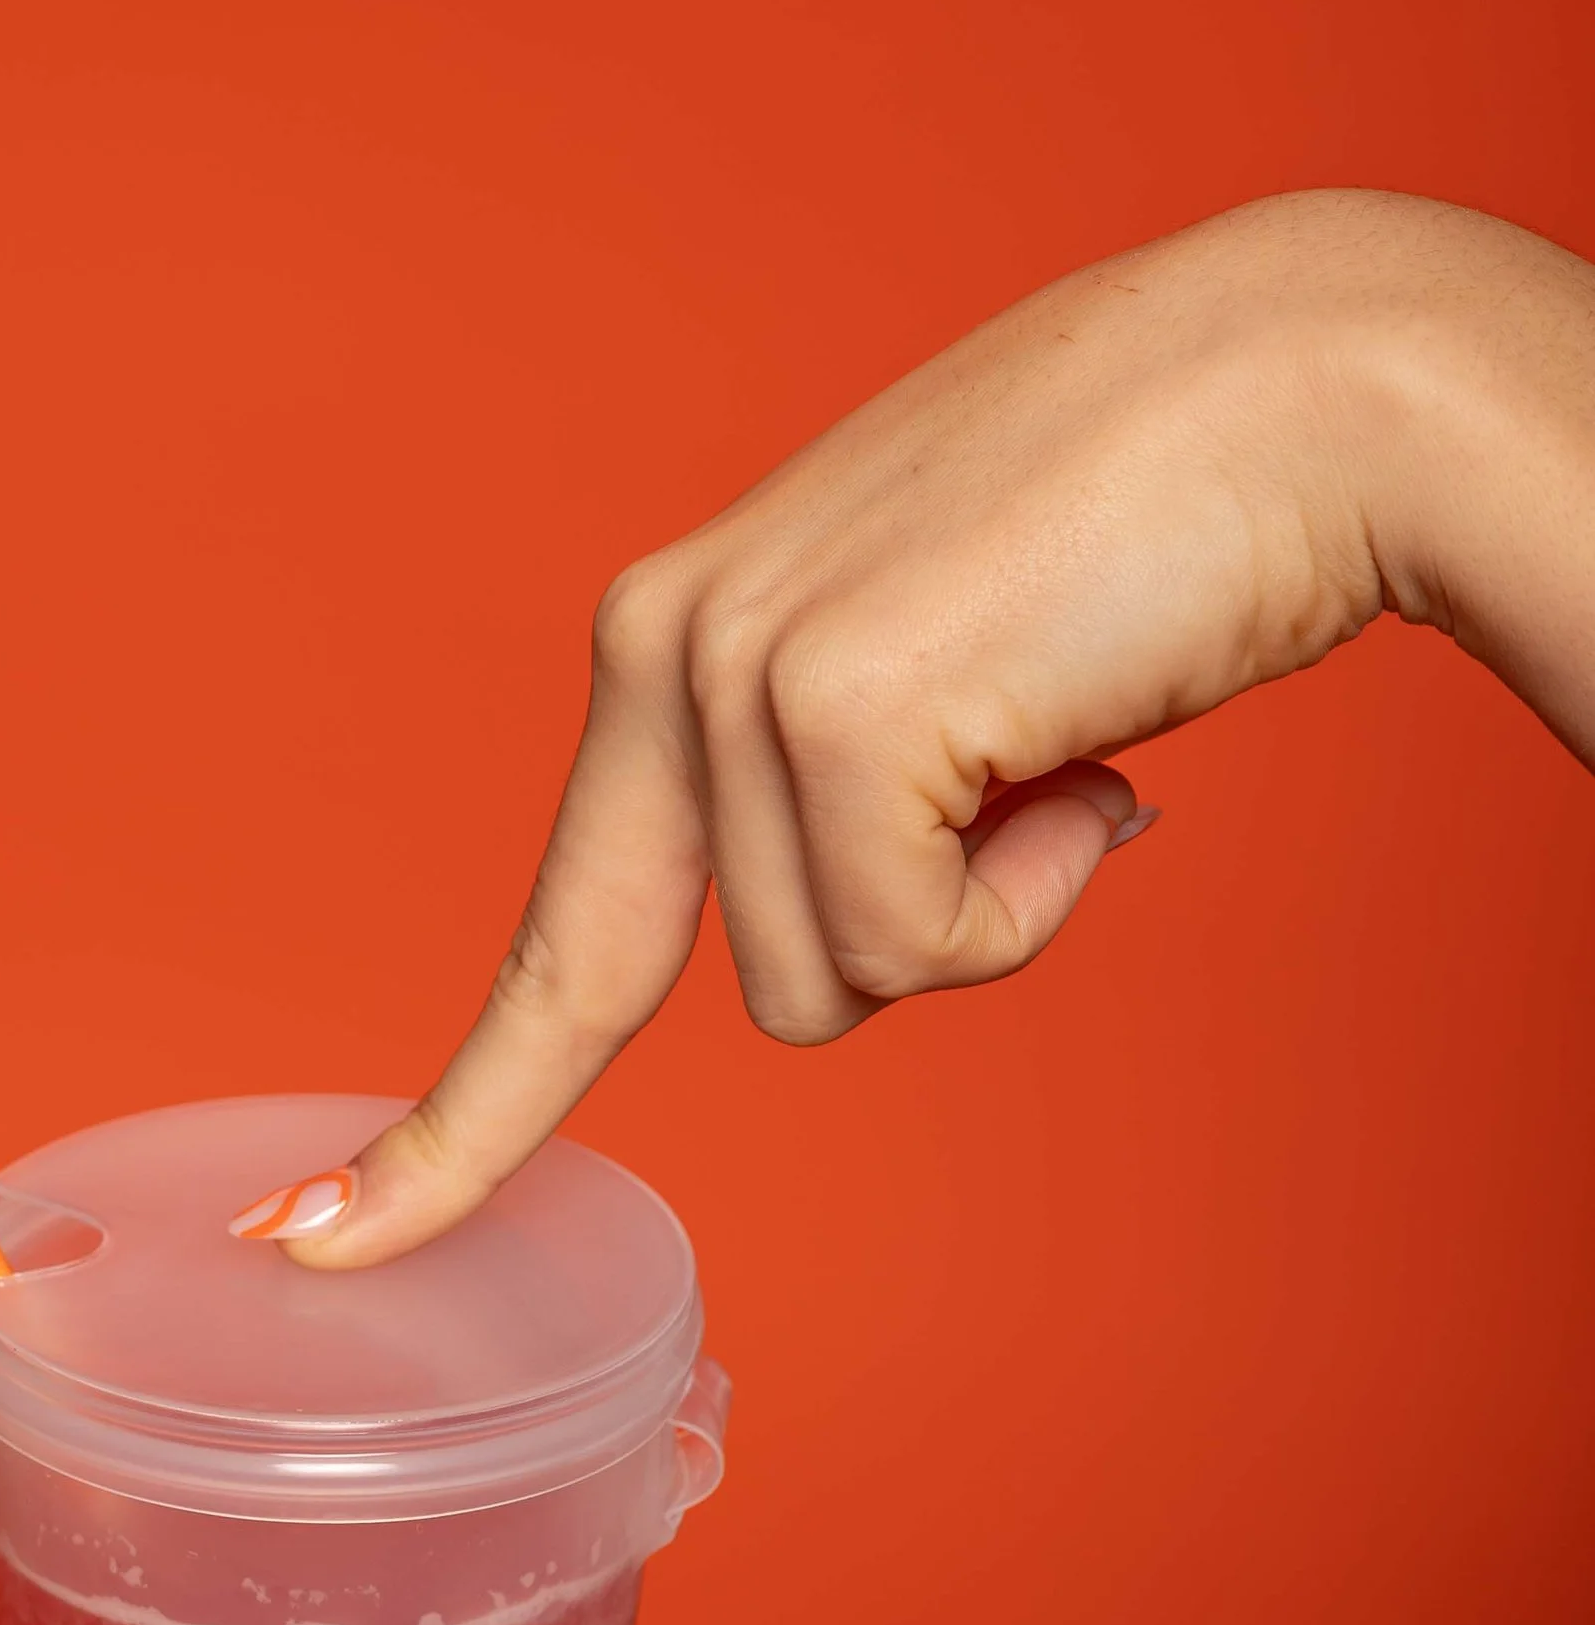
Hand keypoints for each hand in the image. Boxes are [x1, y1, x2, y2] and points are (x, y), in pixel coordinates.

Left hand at [256, 189, 1594, 1263]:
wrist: (1312, 385)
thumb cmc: (1150, 528)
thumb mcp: (927, 671)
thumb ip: (830, 791)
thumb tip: (870, 928)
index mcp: (672, 647)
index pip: (557, 935)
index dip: (454, 1118)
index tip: (312, 1238)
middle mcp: (668, 650)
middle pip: (753, 987)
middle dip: (908, 930)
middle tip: (1036, 763)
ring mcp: (734, 677)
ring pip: (836, 983)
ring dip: (984, 901)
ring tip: (1065, 724)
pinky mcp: (827, 710)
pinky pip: (915, 946)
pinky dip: (1027, 889)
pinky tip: (1087, 736)